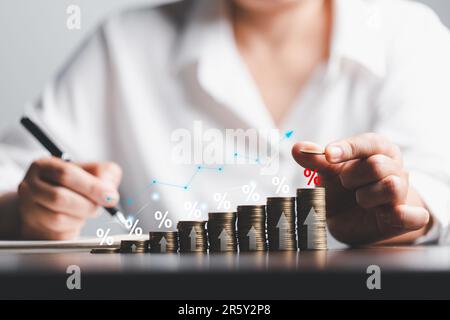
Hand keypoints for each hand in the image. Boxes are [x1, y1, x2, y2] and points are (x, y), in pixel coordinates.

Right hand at [18, 157, 121, 239]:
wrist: (57, 206)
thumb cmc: (76, 186)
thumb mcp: (94, 172)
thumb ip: (106, 174)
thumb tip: (109, 193)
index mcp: (44, 166)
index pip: (66, 174)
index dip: (92, 186)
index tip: (110, 196)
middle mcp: (30, 186)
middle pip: (59, 197)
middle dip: (87, 204)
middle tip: (100, 205)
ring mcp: (28, 209)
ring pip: (58, 218)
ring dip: (81, 216)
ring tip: (85, 210)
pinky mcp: (33, 229)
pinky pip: (57, 233)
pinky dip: (73, 227)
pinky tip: (75, 219)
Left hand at [292, 133, 429, 244]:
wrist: (356, 219)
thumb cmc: (344, 189)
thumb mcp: (328, 173)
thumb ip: (315, 161)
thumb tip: (297, 147)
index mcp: (377, 150)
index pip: (369, 142)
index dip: (348, 148)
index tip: (328, 154)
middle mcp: (394, 168)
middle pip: (378, 165)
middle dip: (353, 176)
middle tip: (345, 184)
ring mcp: (403, 193)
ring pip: (392, 186)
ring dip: (367, 196)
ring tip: (360, 200)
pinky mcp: (409, 217)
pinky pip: (413, 215)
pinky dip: (397, 215)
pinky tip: (381, 215)